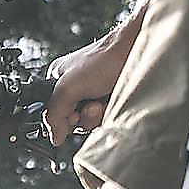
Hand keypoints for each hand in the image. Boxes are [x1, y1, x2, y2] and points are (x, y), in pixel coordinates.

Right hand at [44, 2, 147, 146]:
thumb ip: (53, 113)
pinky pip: (105, 120)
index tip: (72, 116)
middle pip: (71, 121)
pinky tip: (112, 101)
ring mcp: (94, 96)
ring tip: (102, 102)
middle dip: (82, 117)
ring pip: (89, 123)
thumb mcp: (68, 86)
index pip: (52, 112)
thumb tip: (54, 137)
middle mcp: (76, 89)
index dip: (61, 119)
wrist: (136, 50)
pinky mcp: (111, 102)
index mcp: (59, 81)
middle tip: (90, 106)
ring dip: (95, 117)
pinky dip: (109, 114)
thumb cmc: (104, 59)